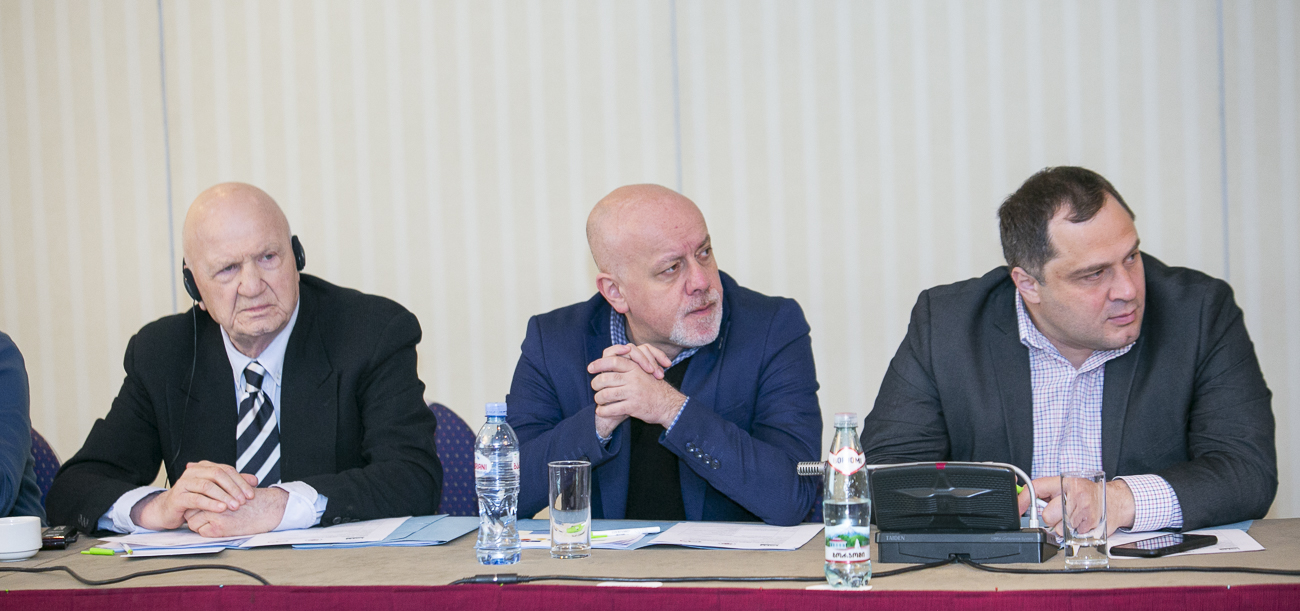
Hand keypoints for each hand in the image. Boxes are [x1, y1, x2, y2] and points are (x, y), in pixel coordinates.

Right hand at [133, 461, 257, 530]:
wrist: (169, 510)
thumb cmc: (194, 499)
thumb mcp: (216, 491)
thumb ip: (234, 484)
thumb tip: (255, 480)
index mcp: (204, 467)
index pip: (227, 470)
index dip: (241, 481)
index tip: (251, 495)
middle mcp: (193, 472)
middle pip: (218, 475)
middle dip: (233, 488)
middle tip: (243, 501)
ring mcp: (184, 483)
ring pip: (207, 486)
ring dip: (223, 496)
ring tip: (234, 506)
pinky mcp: (178, 497)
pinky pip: (196, 499)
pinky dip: (210, 504)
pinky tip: (221, 509)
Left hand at [182, 486, 288, 536]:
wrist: (270, 509)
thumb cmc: (254, 500)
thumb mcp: (236, 486)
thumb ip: (218, 484)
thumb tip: (199, 470)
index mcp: (217, 488)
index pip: (195, 497)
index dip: (198, 503)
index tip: (205, 507)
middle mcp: (214, 500)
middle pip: (190, 509)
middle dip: (196, 513)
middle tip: (208, 515)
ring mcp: (215, 514)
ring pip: (193, 522)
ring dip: (200, 524)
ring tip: (215, 522)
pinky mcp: (219, 527)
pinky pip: (202, 532)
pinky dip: (208, 532)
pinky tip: (220, 528)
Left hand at [588, 345, 682, 437]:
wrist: (668, 404)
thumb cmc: (654, 388)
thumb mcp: (644, 372)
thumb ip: (629, 366)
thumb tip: (608, 360)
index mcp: (635, 368)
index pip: (613, 361)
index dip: (599, 364)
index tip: (590, 368)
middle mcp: (634, 378)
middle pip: (605, 378)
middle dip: (595, 384)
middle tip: (594, 387)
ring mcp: (633, 393)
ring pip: (606, 394)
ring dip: (598, 398)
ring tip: (598, 401)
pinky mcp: (633, 406)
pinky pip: (613, 409)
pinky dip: (603, 411)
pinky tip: (600, 411)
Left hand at [1017, 476, 1135, 535]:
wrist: (1116, 501)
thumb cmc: (1088, 494)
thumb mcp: (1068, 486)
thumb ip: (1049, 492)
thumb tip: (1026, 503)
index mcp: (1064, 481)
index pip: (1036, 487)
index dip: (1023, 499)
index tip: (1017, 509)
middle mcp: (1074, 493)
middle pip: (1047, 515)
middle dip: (1052, 518)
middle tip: (1063, 512)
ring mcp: (1083, 508)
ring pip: (1060, 528)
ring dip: (1066, 526)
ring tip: (1076, 516)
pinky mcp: (1090, 522)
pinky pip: (1073, 533)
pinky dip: (1077, 530)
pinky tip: (1084, 521)